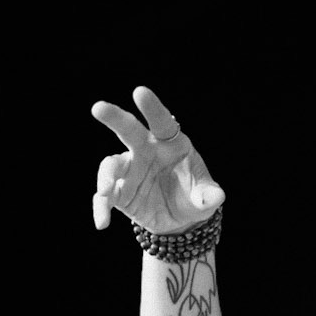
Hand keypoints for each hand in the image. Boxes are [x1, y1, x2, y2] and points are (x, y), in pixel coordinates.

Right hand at [91, 86, 224, 232]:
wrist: (179, 219)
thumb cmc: (193, 196)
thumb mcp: (205, 197)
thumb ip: (209, 195)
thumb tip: (216, 196)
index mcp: (170, 143)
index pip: (161, 122)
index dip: (152, 108)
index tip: (140, 92)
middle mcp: (146, 150)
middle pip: (128, 130)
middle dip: (114, 118)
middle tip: (98, 108)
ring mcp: (130, 169)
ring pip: (111, 164)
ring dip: (105, 175)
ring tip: (105, 191)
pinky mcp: (119, 191)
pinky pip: (105, 196)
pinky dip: (101, 208)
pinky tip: (102, 222)